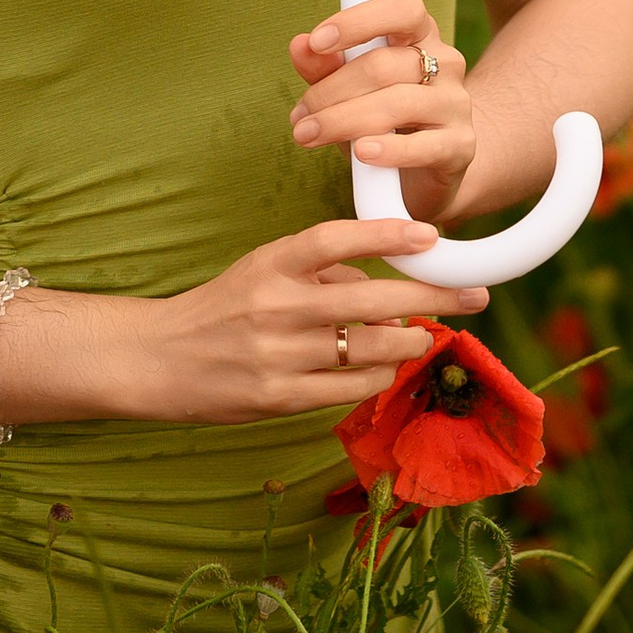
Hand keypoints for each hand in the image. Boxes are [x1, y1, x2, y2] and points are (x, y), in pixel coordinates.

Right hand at [120, 213, 485, 423]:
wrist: (160, 359)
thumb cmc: (222, 307)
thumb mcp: (263, 270)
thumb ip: (320, 271)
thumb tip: (383, 287)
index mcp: (270, 264)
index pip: (334, 240)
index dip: (385, 235)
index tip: (429, 237)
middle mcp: (275, 306)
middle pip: (369, 300)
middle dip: (430, 298)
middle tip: (472, 296)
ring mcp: (278, 355)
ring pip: (368, 350)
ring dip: (409, 344)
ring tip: (427, 337)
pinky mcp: (278, 398)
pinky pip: (348, 388)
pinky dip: (377, 378)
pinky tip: (387, 369)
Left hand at [287, 0, 476, 222]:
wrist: (430, 167)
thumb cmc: (385, 120)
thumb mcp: (349, 91)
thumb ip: (325, 68)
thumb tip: (299, 45)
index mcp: (421, 35)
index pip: (402, 8)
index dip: (358, 20)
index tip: (317, 41)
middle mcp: (446, 62)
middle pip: (384, 64)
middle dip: (331, 90)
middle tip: (299, 115)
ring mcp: (456, 103)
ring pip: (398, 103)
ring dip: (344, 120)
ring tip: (310, 135)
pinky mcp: (461, 145)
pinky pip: (423, 146)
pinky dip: (388, 150)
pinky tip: (361, 153)